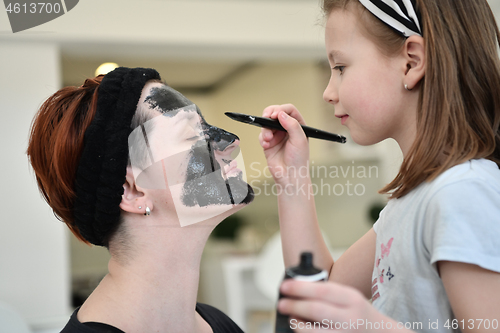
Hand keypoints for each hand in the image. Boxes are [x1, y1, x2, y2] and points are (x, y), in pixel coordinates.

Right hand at [258, 104, 308, 185]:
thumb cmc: (299, 160)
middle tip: (266, 117)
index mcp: (298, 125)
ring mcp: (277, 135)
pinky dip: (262, 139)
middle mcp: (287, 128)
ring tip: (268, 139)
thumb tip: (281, 114)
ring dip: (265, 130)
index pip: (289, 110)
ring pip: (266, 124)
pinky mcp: (268, 142)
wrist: (290, 176)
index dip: (281, 110)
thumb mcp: (300, 140)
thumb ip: (292, 125)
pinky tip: (267, 145)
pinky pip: (261, 135)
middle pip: (275, 113)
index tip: (275, 115)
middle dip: (269, 115)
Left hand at [278, 280, 405, 332]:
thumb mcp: (350, 298)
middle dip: (294, 306)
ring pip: (314, 332)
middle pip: (316, 310)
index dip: (300, 288)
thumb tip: (297, 291)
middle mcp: (350, 318)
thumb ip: (329, 295)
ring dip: (297, 325)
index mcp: (352, 299)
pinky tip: (300, 330)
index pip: (323, 290)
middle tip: (281, 303)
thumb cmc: (359, 314)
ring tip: (291, 318)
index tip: (284, 286)